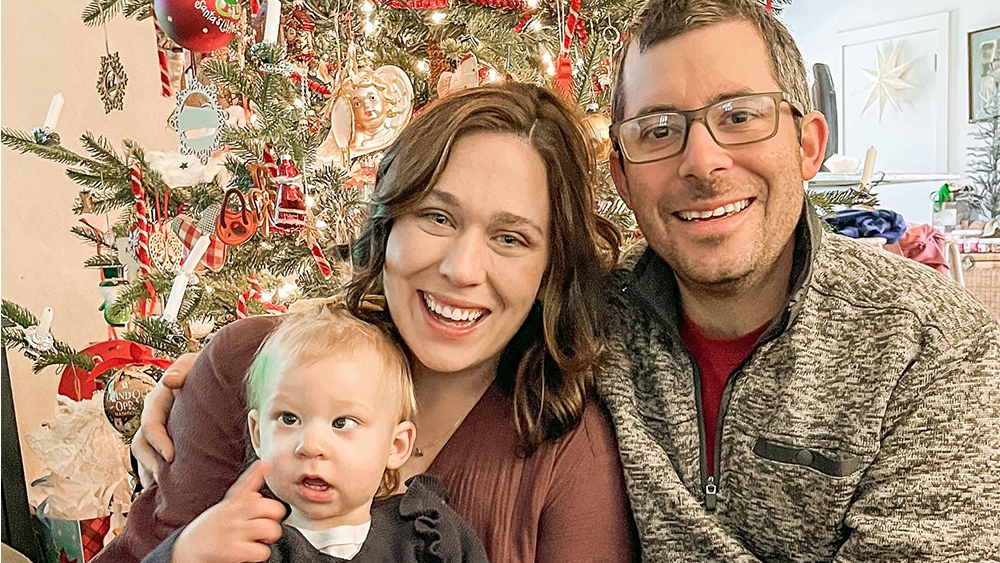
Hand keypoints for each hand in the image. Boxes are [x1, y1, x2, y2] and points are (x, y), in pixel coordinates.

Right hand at [131, 352, 198, 486]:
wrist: (216, 377)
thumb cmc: (204, 368)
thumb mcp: (194, 363)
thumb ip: (183, 368)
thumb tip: (169, 381)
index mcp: (158, 399)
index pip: (149, 424)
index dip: (157, 441)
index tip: (171, 456)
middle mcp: (154, 417)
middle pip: (140, 445)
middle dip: (150, 464)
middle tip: (165, 479)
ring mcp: (159, 431)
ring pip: (144, 456)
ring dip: (149, 473)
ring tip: (163, 489)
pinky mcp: (167, 442)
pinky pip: (154, 462)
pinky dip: (156, 476)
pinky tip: (166, 489)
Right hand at [171, 461, 285, 562]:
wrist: (186, 550)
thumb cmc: (209, 529)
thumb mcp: (223, 508)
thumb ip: (243, 496)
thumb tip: (259, 489)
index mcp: (233, 502)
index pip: (246, 483)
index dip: (258, 472)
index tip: (265, 463)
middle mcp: (234, 513)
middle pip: (272, 508)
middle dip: (274, 519)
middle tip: (265, 525)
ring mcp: (234, 530)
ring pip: (271, 529)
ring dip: (268, 538)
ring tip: (258, 540)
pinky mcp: (232, 550)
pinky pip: (261, 551)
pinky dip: (259, 555)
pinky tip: (249, 552)